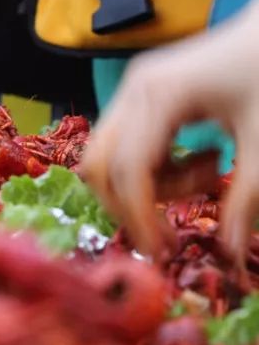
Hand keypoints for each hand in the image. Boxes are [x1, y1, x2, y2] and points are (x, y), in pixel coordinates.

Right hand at [82, 1, 258, 261]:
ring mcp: (133, 90)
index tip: (160, 251)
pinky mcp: (142, 94)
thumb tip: (229, 253)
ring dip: (147, 184)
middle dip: (128, 204)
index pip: (129, 168)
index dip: (139, 215)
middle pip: (100, 163)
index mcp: (160, 95)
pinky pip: (128, 144)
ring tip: (206, 174)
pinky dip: (156, 166)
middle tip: (168, 231)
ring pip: (109, 156)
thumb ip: (246, 197)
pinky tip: (200, 157)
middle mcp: (133, 91)